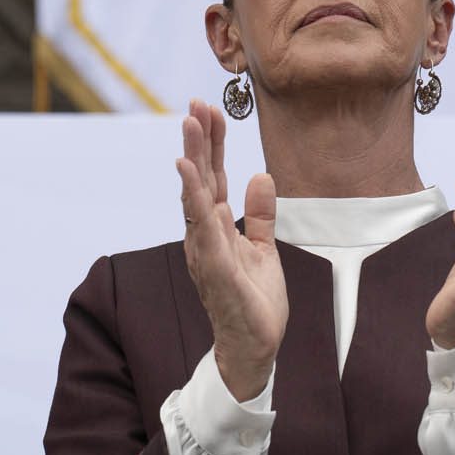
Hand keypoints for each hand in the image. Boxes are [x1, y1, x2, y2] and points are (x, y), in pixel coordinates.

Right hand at [177, 99, 288, 399]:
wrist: (254, 350)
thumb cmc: (254, 301)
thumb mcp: (264, 249)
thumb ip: (260, 214)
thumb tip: (260, 175)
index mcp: (217, 228)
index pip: (212, 177)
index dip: (211, 144)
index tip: (210, 110)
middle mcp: (204, 235)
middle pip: (200, 180)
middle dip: (198, 141)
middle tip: (196, 105)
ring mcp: (206, 251)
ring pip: (196, 197)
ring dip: (193, 160)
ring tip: (190, 127)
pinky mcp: (215, 268)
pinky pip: (204, 227)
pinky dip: (195, 199)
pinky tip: (190, 174)